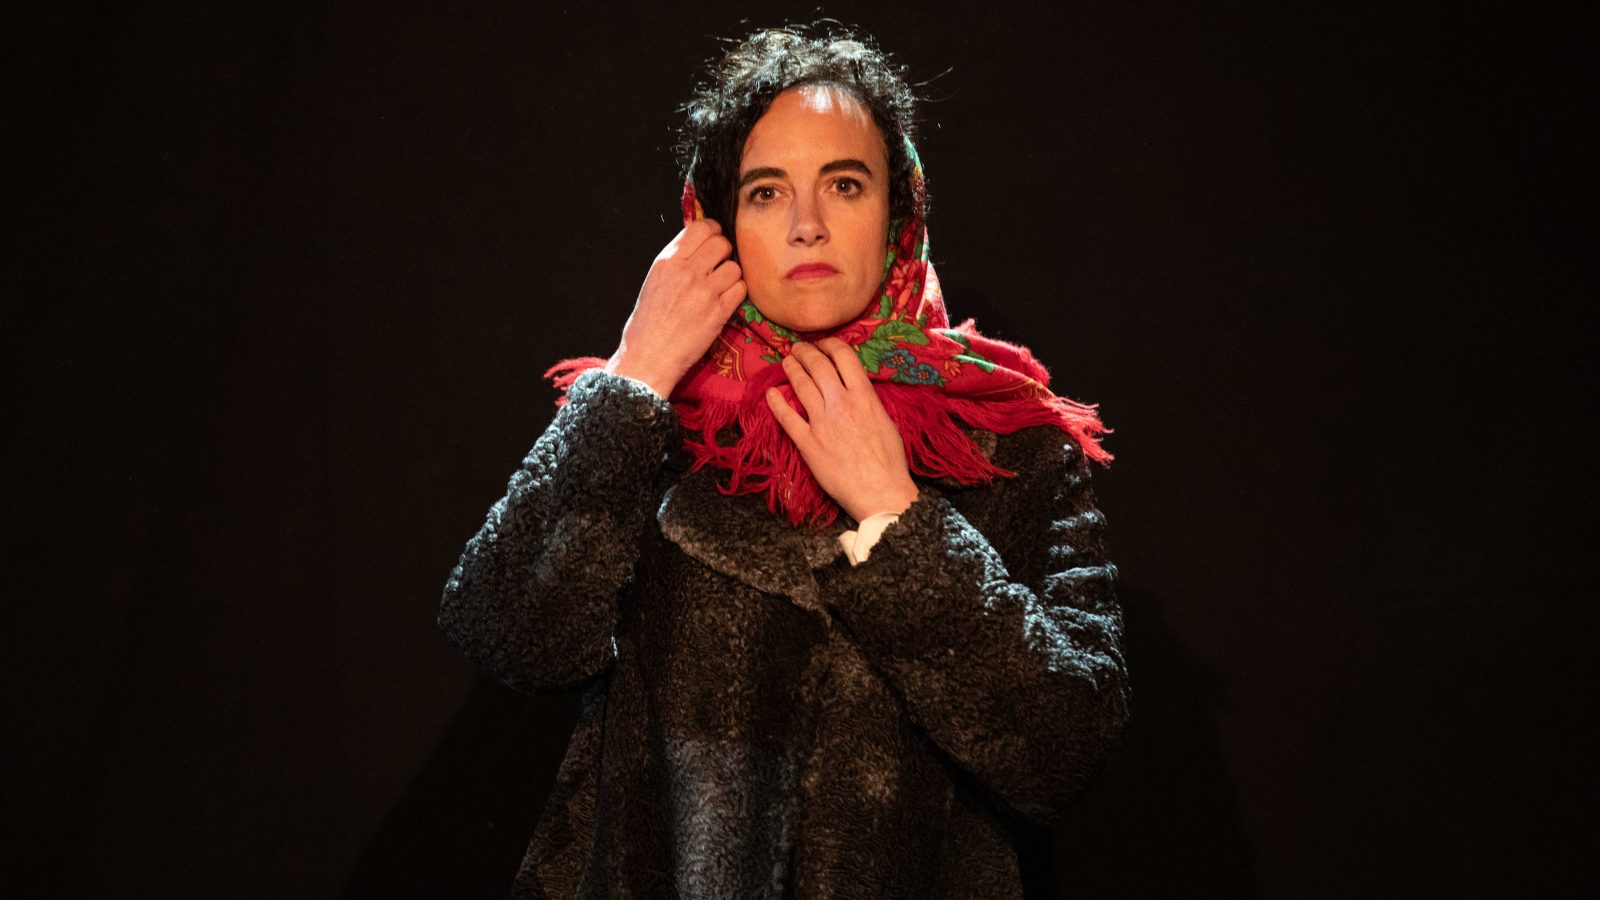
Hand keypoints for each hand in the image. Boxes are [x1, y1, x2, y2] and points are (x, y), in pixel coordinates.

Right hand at [606, 219, 746, 397]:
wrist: (649, 357)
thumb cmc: (647, 324)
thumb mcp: (654, 282)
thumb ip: (676, 262)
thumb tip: (698, 246)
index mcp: (667, 261)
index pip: (701, 228)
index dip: (713, 232)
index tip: (713, 241)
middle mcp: (686, 271)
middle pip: (722, 243)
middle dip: (724, 253)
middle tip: (718, 266)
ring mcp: (704, 291)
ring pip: (735, 267)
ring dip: (731, 276)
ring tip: (721, 288)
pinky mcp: (718, 312)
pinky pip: (741, 289)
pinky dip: (737, 294)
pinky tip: (725, 302)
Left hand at [764, 338, 919, 522]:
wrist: (880, 491)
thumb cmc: (890, 461)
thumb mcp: (886, 421)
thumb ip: (868, 402)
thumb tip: (858, 391)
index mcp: (864, 396)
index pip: (844, 357)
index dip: (830, 344)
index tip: (823, 344)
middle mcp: (841, 403)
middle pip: (818, 366)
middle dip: (805, 352)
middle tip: (797, 348)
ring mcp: (822, 423)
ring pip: (801, 385)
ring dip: (792, 369)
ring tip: (786, 362)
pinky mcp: (808, 443)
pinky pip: (787, 418)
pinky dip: (776, 403)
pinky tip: (771, 394)